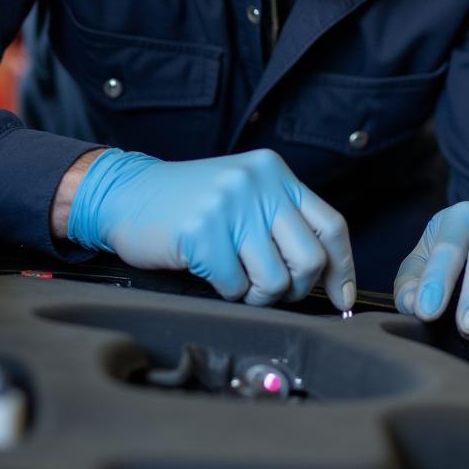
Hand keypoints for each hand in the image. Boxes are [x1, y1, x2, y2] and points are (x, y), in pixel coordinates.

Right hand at [66, 148, 355, 309]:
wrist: (127, 194)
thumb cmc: (190, 204)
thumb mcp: (244, 195)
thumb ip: (282, 222)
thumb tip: (328, 275)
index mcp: (274, 173)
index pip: (329, 224)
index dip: (342, 266)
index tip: (340, 295)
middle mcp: (258, 184)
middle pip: (309, 258)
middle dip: (294, 287)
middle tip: (271, 288)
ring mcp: (231, 206)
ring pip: (275, 279)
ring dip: (257, 293)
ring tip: (236, 278)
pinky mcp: (204, 232)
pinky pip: (235, 287)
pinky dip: (226, 291)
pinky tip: (210, 272)